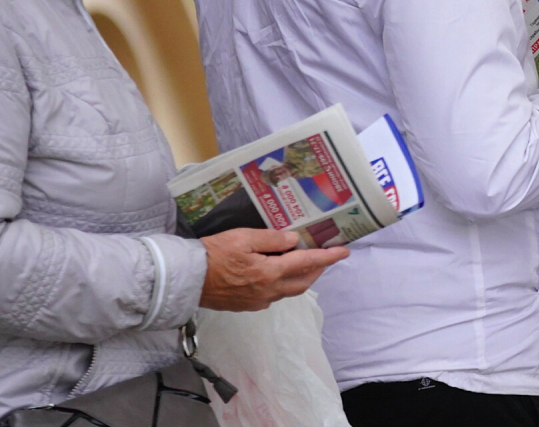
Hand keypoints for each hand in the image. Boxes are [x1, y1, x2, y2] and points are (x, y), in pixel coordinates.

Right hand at [199, 228, 349, 311]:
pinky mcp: (247, 306)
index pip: (307, 264)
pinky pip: (273, 296)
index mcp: (270, 273)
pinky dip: (283, 284)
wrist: (187, 279)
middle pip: (302, 282)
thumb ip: (272, 239)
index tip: (344, 252)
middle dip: (317, 270)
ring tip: (304, 263)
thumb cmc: (214, 254)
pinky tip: (277, 274)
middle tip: (325, 256)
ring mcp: (258, 301)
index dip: (328, 258)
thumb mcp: (244, 238)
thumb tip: (294, 241)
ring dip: (301, 278)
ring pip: (289, 291)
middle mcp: (268, 291)